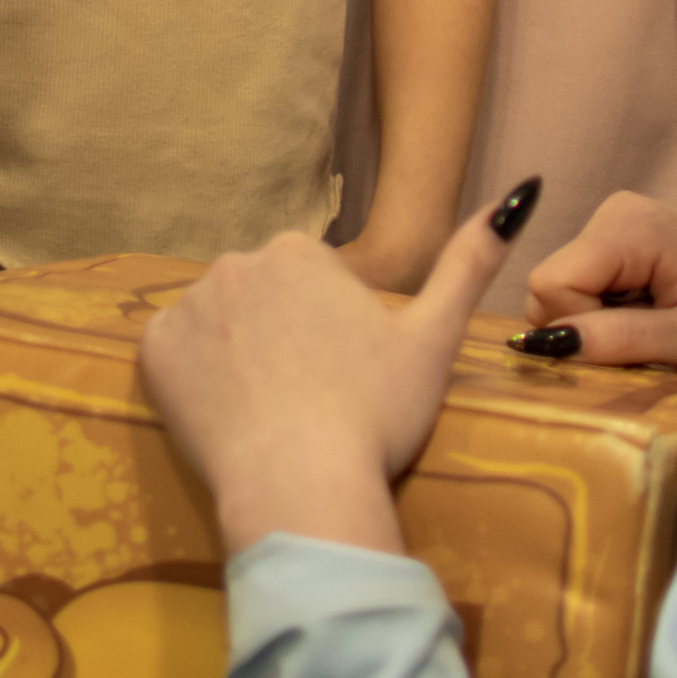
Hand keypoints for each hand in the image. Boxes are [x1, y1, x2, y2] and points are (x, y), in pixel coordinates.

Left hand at [139, 188, 538, 556]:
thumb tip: (523, 192)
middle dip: (281, 339)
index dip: (329, 336)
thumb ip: (471, 262)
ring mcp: (188, 305)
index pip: (310, 285)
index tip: (343, 379)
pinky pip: (174, 358)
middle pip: (261, 301)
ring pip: (217, 328)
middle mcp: (236, 261)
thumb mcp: (434, 338)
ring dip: (237, 359)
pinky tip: (227, 417)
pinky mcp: (153, 351)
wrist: (301, 485)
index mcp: (300, 251)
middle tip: (309, 401)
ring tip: (271, 415)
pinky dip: (193, 383)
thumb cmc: (375, 414)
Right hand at [519, 190, 676, 380]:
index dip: (578, 325)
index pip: (550, 283)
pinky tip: (659, 317)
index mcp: (631, 226)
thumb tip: (544, 345)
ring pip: (564, 289)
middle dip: (588, 325)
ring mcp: (619, 224)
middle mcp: (615, 212)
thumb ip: (620, 339)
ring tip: (663, 328)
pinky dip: (612, 314)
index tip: (634, 343)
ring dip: (602, 323)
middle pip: (552, 285)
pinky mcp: (626, 242)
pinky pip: (586, 287)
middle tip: (655, 338)